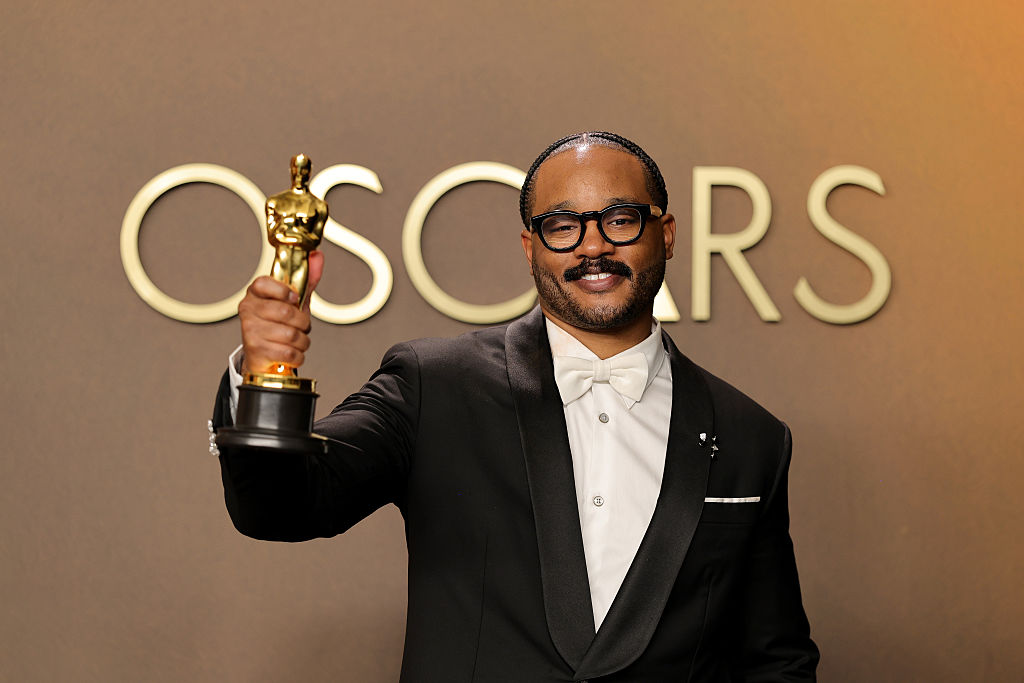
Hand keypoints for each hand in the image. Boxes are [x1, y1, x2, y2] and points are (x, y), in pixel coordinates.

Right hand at [238, 251, 323, 374]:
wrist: (263, 354)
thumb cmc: (279, 324)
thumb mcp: (293, 301)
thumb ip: (307, 280)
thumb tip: (318, 256)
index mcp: (256, 293)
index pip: (263, 283)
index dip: (283, 291)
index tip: (293, 298)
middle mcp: (248, 309)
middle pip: (286, 312)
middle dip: (303, 322)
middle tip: (301, 326)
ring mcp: (250, 330)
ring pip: (291, 335)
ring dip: (302, 341)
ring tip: (297, 340)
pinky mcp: (255, 350)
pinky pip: (288, 352)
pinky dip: (298, 355)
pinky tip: (293, 353)